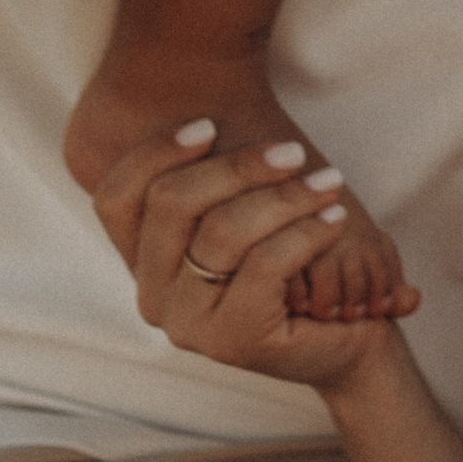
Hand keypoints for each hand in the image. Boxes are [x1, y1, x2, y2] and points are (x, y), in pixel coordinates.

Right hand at [89, 119, 403, 392]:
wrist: (346, 340)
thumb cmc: (295, 266)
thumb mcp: (245, 215)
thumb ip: (216, 182)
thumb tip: (207, 120)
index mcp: (142, 262)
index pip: (116, 198)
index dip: (154, 153)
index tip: (210, 126)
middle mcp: (153, 297)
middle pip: (171, 204)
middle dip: (237, 166)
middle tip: (293, 153)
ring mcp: (187, 325)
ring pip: (222, 231)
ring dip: (285, 196)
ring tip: (328, 182)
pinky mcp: (233, 341)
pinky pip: (265, 264)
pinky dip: (306, 231)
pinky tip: (334, 218)